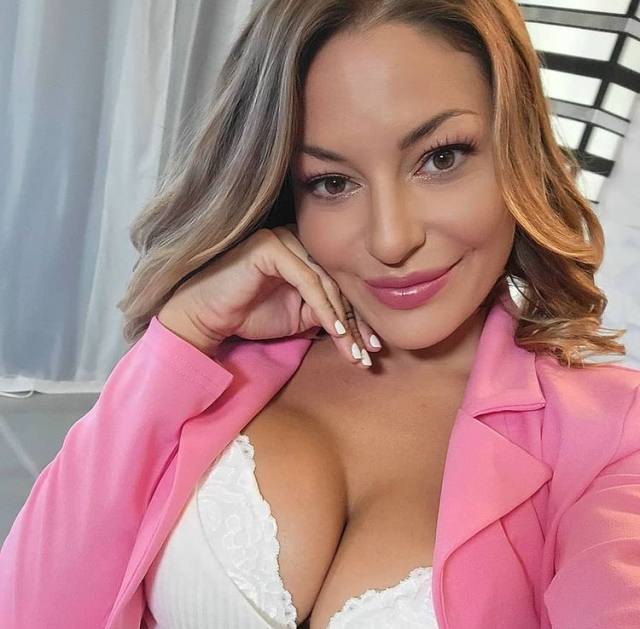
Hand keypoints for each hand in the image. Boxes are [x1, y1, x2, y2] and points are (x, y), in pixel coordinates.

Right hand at [158, 224, 380, 367]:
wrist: (205, 317)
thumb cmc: (247, 315)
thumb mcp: (297, 317)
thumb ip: (325, 312)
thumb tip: (359, 326)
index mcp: (305, 253)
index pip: (339, 284)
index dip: (358, 317)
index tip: (371, 348)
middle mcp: (297, 240)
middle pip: (338, 282)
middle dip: (357, 323)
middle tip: (369, 354)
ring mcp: (284, 239)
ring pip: (327, 282)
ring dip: (344, 321)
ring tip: (355, 351)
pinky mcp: (272, 247)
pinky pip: (308, 280)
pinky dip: (325, 308)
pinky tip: (336, 332)